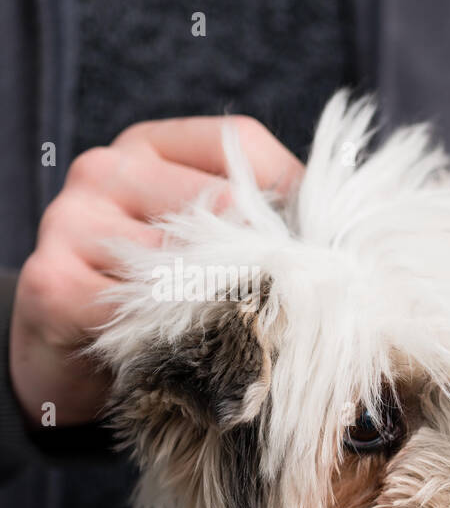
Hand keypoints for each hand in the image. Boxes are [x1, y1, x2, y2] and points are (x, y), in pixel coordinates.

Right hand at [8, 116, 301, 427]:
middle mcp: (106, 167)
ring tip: (232, 332)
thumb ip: (273, 216)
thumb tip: (338, 231)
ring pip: (187, 261)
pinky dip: (175, 336)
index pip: (241, 143)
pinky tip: (177, 347)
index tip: (313, 248)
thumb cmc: (171, 295)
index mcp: (152, 146)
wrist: (81, 364)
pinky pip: (143, 310)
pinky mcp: (52, 281)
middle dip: (264, 260)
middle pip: (221, 203)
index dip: (290, 200)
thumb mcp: (222, 240)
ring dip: (223, 305)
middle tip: (283, 304)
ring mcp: (71, 218)